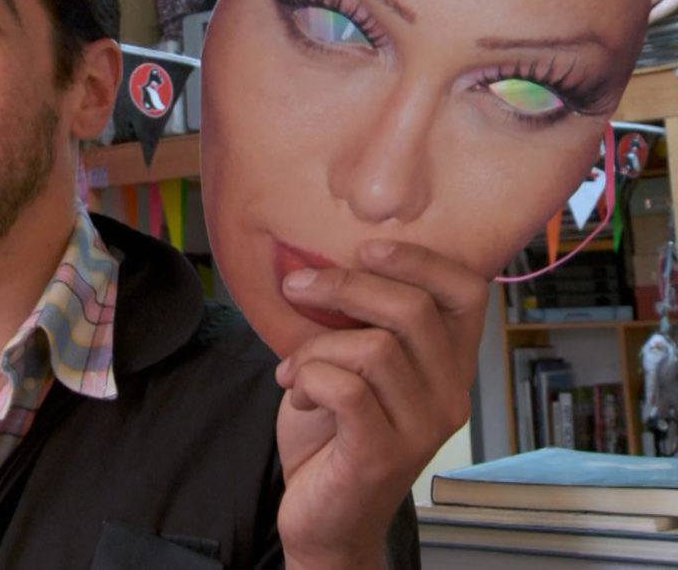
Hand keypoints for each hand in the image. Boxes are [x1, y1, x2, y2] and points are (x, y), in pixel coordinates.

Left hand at [274, 240, 486, 568]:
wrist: (322, 516)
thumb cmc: (334, 432)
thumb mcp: (351, 364)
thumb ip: (357, 320)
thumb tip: (321, 260)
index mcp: (449, 364)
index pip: (468, 293)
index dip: (421, 259)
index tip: (366, 248)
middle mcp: (451, 394)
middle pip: (412, 310)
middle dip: (344, 286)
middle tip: (296, 287)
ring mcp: (421, 428)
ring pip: (374, 348)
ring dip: (316, 346)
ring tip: (295, 369)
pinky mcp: (383, 455)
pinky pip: (346, 388)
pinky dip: (310, 378)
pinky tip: (300, 393)